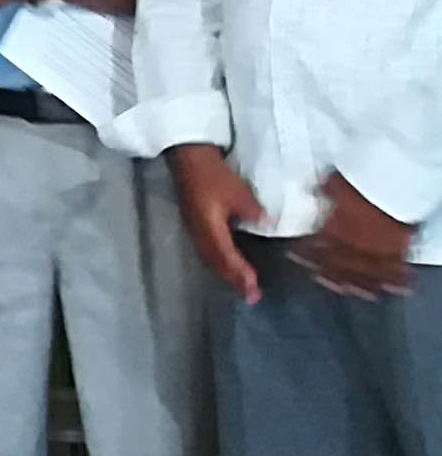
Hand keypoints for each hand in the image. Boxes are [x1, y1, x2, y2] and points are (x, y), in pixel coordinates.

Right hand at [169, 145, 265, 305]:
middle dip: (233, 281)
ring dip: (226, 274)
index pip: (226, 257)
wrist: (188, 158)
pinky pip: (208, 251)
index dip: (240, 274)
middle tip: (251, 297)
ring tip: (242, 286)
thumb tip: (267, 225)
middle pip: (216, 264)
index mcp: (209, 227)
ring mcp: (195, 229)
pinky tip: (228, 264)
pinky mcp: (195, 224)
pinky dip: (220, 263)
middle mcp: (200, 233)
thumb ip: (252, 211)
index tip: (253, 289)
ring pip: (210, 260)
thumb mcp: (237, 191)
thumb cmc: (212, 174)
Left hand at [300, 173, 417, 299]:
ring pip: (364, 274)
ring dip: (358, 284)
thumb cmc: (361, 184)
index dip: (303, 254)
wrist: (391, 189)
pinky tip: (395, 289)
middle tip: (323, 280)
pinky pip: (395, 271)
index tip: (297, 257)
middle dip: (328, 274)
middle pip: (337, 266)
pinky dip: (395, 281)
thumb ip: (322, 190)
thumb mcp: (333, 183)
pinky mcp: (398, 252)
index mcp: (332, 230)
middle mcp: (350, 245)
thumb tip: (312, 189)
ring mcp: (374, 251)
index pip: (313, 247)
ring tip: (355, 291)